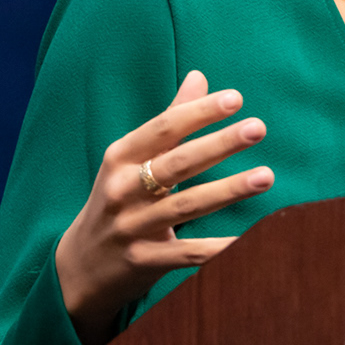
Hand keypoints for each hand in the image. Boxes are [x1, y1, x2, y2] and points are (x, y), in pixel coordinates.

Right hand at [54, 70, 272, 344]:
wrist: (78, 268)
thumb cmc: (116, 201)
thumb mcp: (130, 161)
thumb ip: (169, 121)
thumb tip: (199, 76)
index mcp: (120, 158)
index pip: (163, 128)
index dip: (198, 112)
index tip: (236, 99)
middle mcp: (122, 189)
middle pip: (177, 163)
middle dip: (219, 144)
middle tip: (258, 128)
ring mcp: (131, 227)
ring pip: (186, 205)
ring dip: (228, 190)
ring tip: (266, 176)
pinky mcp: (143, 261)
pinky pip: (187, 253)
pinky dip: (218, 249)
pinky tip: (248, 240)